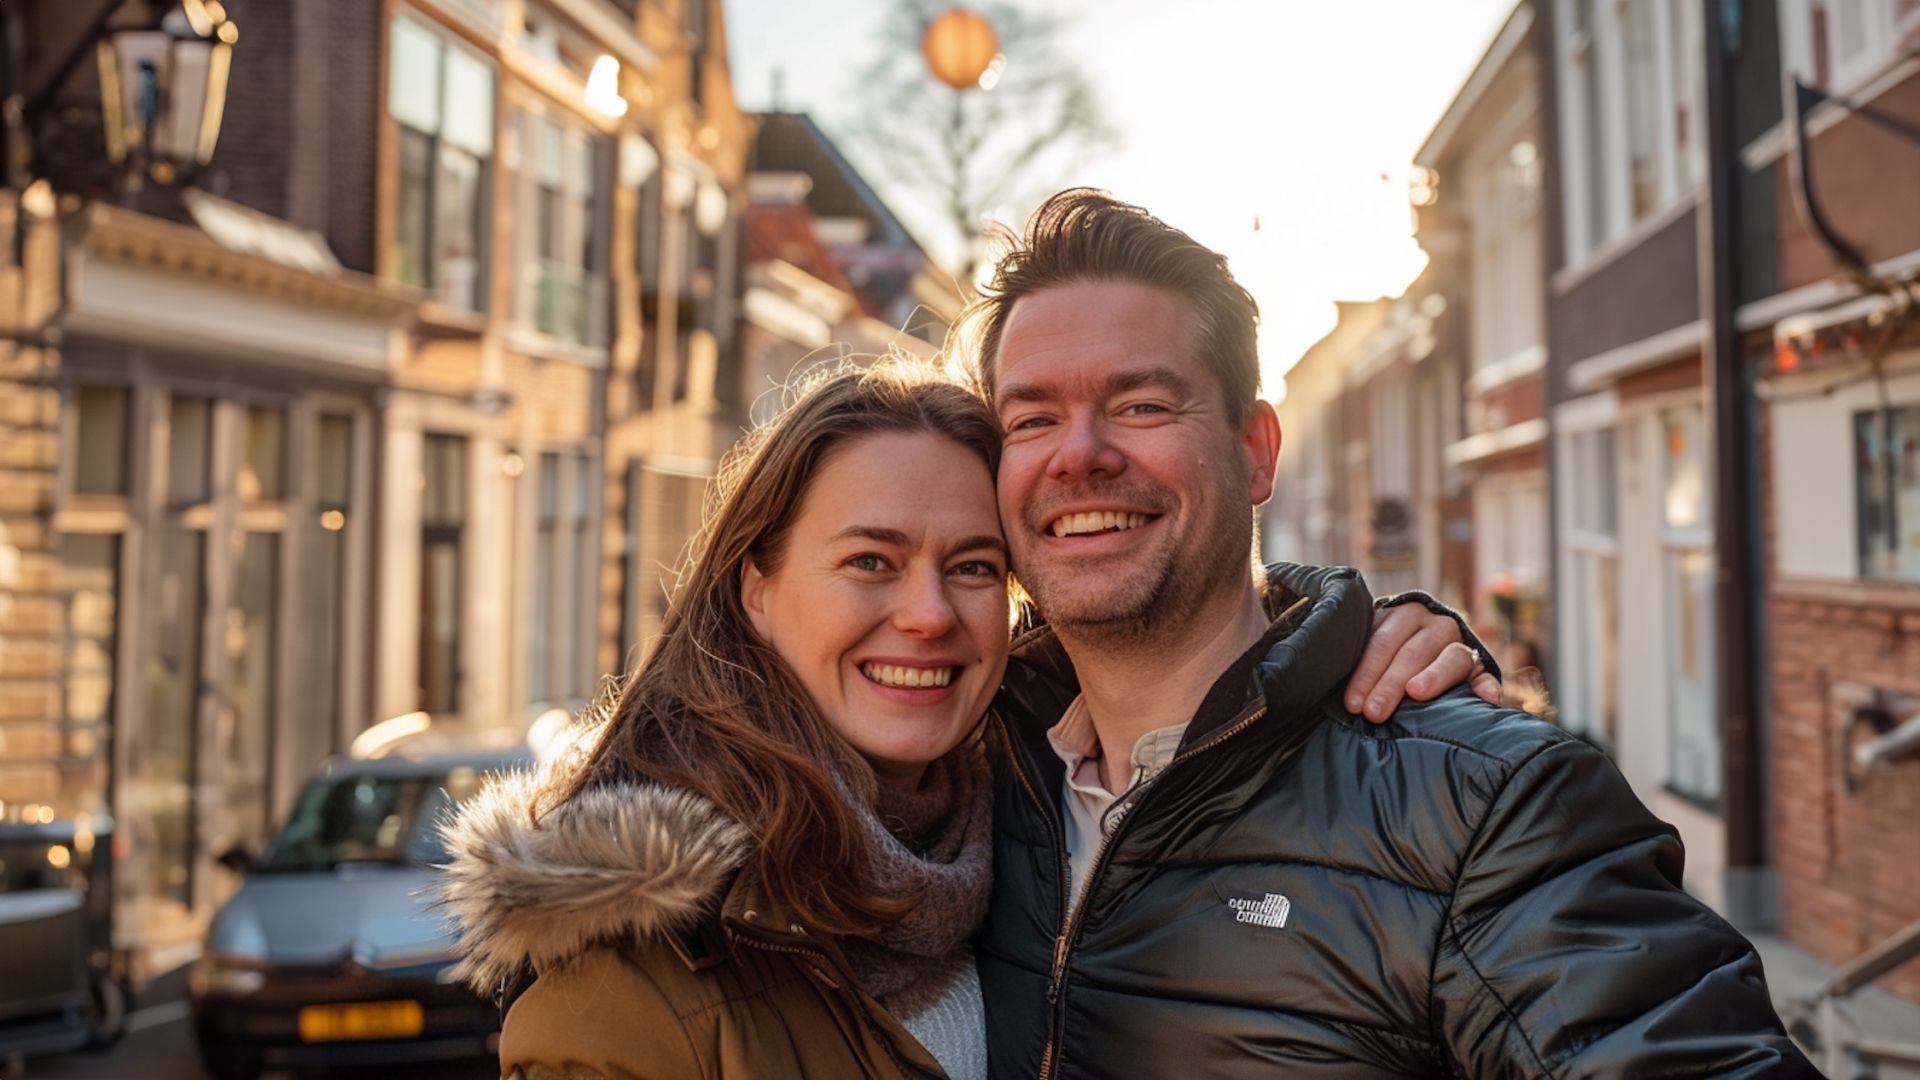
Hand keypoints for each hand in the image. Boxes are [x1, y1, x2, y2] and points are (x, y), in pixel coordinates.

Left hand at [1343, 603, 1501, 722]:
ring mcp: (1462, 644)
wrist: (1425, 644)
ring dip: (1434, 677)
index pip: (1383, 642)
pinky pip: (1486, 676)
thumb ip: (1362, 659)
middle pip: (1413, 652)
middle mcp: (1436, 624)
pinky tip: (1487, 699)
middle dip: (1390, 684)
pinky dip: (1488, 686)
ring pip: (1450, 657)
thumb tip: (1346, 692)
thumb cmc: (1388, 654)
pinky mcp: (1481, 667)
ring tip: (1417, 693)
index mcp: (1406, 615)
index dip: (1366, 673)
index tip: (1353, 704)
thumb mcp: (1375, 647)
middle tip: (1374, 712)